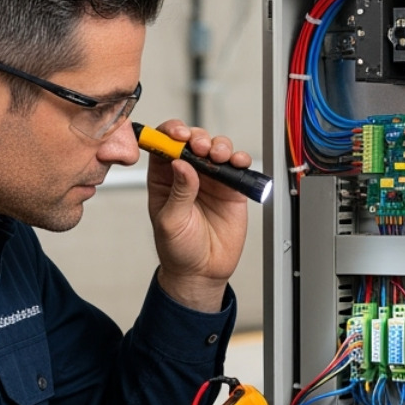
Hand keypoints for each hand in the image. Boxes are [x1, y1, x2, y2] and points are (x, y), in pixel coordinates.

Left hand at [144, 120, 251, 311]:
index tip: (177, 134)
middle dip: (197, 137)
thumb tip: (181, 163)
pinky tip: (237, 163)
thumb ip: (178, 191)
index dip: (170, 133)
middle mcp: (188, 174)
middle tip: (200, 147)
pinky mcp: (231, 189)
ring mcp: (211, 180)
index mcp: (164, 178)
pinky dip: (240, 159)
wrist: (201, 272)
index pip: (164, 144)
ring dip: (219, 145)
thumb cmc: (178, 249)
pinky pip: (237, 167)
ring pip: (216, 148)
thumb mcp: (171, 220)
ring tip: (218, 156)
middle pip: (192, 140)